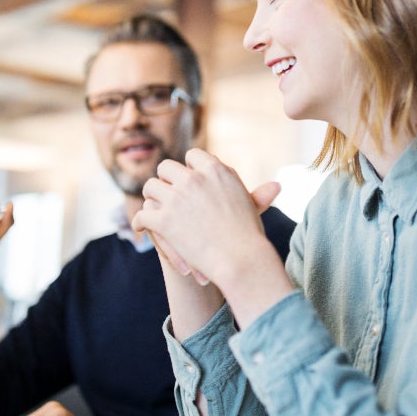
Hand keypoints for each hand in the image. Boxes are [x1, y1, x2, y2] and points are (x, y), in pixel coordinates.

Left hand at [135, 148, 280, 287]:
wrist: (240, 260)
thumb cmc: (250, 236)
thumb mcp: (252, 208)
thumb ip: (258, 194)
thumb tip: (277, 186)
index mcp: (216, 170)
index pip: (193, 156)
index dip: (188, 168)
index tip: (187, 179)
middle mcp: (194, 178)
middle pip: (167, 167)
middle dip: (165, 180)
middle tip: (165, 193)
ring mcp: (177, 198)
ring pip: (150, 187)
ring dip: (150, 198)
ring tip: (152, 208)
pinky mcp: (164, 219)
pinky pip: (143, 213)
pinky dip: (139, 222)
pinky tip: (141, 228)